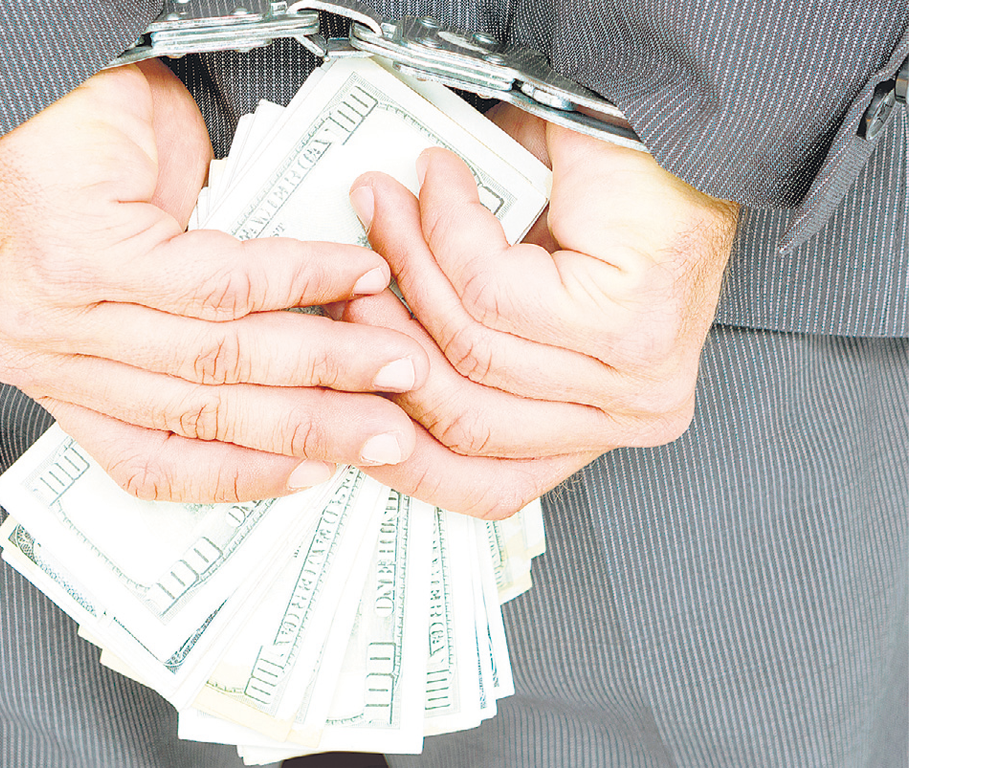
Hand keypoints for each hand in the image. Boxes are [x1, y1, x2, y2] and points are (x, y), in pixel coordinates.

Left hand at [0, 60, 426, 501]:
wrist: (9, 77)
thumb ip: (190, 321)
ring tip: (389, 361)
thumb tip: (290, 353)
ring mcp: (64, 311)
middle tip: (384, 434)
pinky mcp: (92, 255)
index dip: (242, 475)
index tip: (313, 474)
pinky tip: (352, 275)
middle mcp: (48, 354)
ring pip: (222, 357)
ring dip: (325, 362)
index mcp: (52, 370)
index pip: (148, 458)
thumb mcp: (129, 262)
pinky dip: (304, 279)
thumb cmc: (61, 155)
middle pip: (203, 413)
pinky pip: (224, 285)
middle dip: (310, 428)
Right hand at [337, 106, 738, 518]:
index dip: (405, 445)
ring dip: (410, 266)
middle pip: (467, 422)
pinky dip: (448, 232)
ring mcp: (633, 377)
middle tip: (351, 282)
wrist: (666, 117)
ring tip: (386, 207)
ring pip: (471, 349)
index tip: (347, 392)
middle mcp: (626, 414)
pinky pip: (491, 295)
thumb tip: (357, 345)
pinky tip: (442, 184)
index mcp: (600, 422)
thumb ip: (451, 335)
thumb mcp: (512, 288)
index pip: (490, 484)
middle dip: (387, 345)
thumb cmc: (605, 189)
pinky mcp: (625, 325)